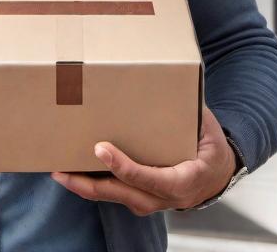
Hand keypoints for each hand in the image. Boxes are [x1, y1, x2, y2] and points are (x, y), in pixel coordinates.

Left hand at [50, 106, 237, 215]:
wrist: (217, 173)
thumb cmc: (210, 144)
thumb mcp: (206, 125)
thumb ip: (190, 106)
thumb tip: (174, 75)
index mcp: (185, 179)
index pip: (151, 179)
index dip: (125, 167)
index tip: (101, 149)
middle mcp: (166, 197)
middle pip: (125, 193)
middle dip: (91, 184)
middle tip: (63, 170)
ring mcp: (153, 201)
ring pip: (116, 196)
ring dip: (86, 187)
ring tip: (59, 172)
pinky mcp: (142, 197)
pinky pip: (115, 193)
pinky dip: (94, 185)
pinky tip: (73, 173)